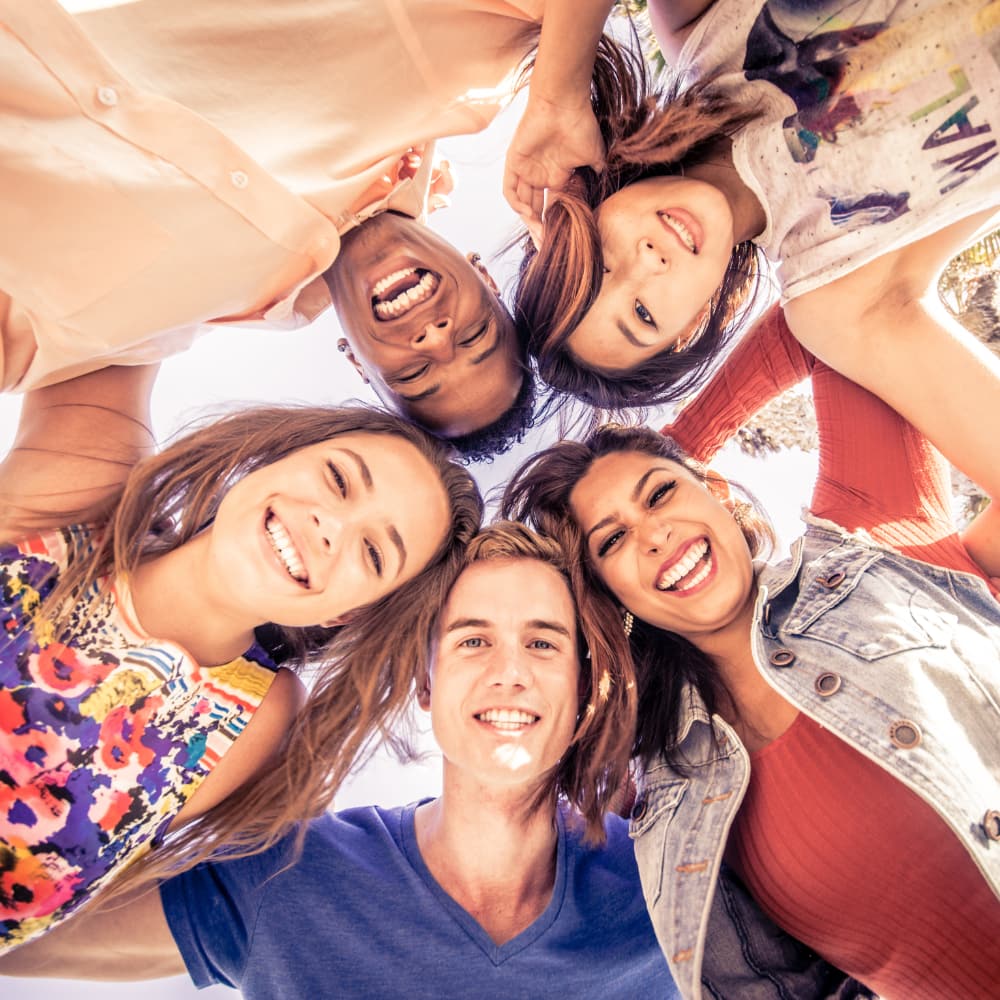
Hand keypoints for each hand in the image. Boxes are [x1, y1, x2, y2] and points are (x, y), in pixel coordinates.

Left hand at [503, 93, 604, 229]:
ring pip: (523, 203)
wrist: (564, 103)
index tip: (563, 240)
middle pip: (536, 209)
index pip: (553, 206)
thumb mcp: (594, 156)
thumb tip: (606, 191)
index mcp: (557, 175)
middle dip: (540, 228)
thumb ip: (597, 174)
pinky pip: (510, 190)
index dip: (556, 223)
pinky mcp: (514, 162)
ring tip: (539, 234)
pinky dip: (516, 203)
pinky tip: (528, 213)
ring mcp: (526, 169)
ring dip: (529, 220)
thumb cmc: (581, 125)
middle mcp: (540, 174)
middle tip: (548, 245)